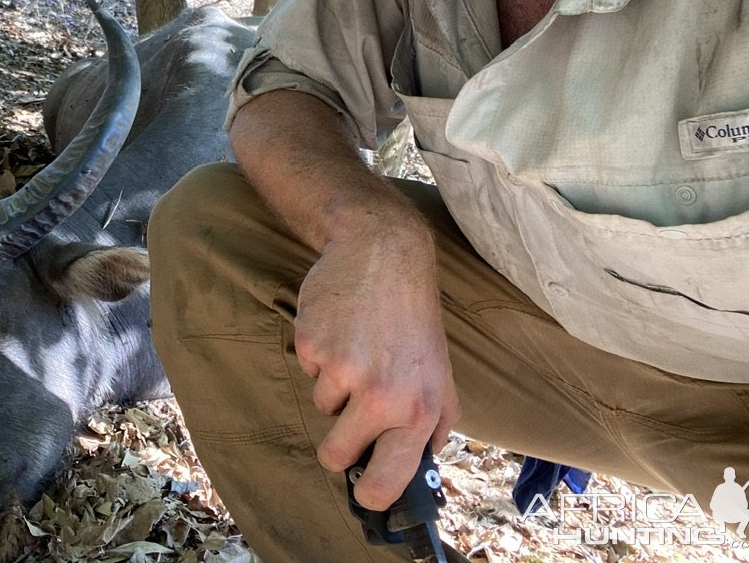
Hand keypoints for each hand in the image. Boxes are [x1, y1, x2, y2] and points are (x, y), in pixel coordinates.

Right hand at [294, 223, 458, 511]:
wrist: (383, 253)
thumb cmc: (414, 316)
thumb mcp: (441, 371)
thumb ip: (432, 423)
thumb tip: (415, 469)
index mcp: (418, 410)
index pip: (388, 481)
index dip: (372, 495)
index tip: (365, 494)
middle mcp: (381, 397)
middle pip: (336, 453)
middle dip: (338, 442)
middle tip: (350, 412)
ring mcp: (342, 370)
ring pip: (321, 406)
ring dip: (334, 385)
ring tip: (357, 348)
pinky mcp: (311, 345)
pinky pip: (307, 369)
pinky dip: (319, 354)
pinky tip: (340, 328)